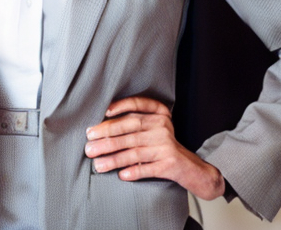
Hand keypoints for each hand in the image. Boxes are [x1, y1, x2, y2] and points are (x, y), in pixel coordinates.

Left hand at [84, 96, 224, 200]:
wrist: (191, 168)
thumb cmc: (164, 146)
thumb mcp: (155, 129)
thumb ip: (136, 124)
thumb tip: (100, 128)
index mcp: (159, 114)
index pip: (138, 105)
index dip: (121, 106)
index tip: (104, 112)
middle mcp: (163, 126)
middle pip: (131, 128)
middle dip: (107, 136)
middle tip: (89, 144)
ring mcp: (166, 145)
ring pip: (135, 151)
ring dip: (113, 158)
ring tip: (97, 164)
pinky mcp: (169, 164)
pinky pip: (148, 168)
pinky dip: (133, 171)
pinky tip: (120, 175)